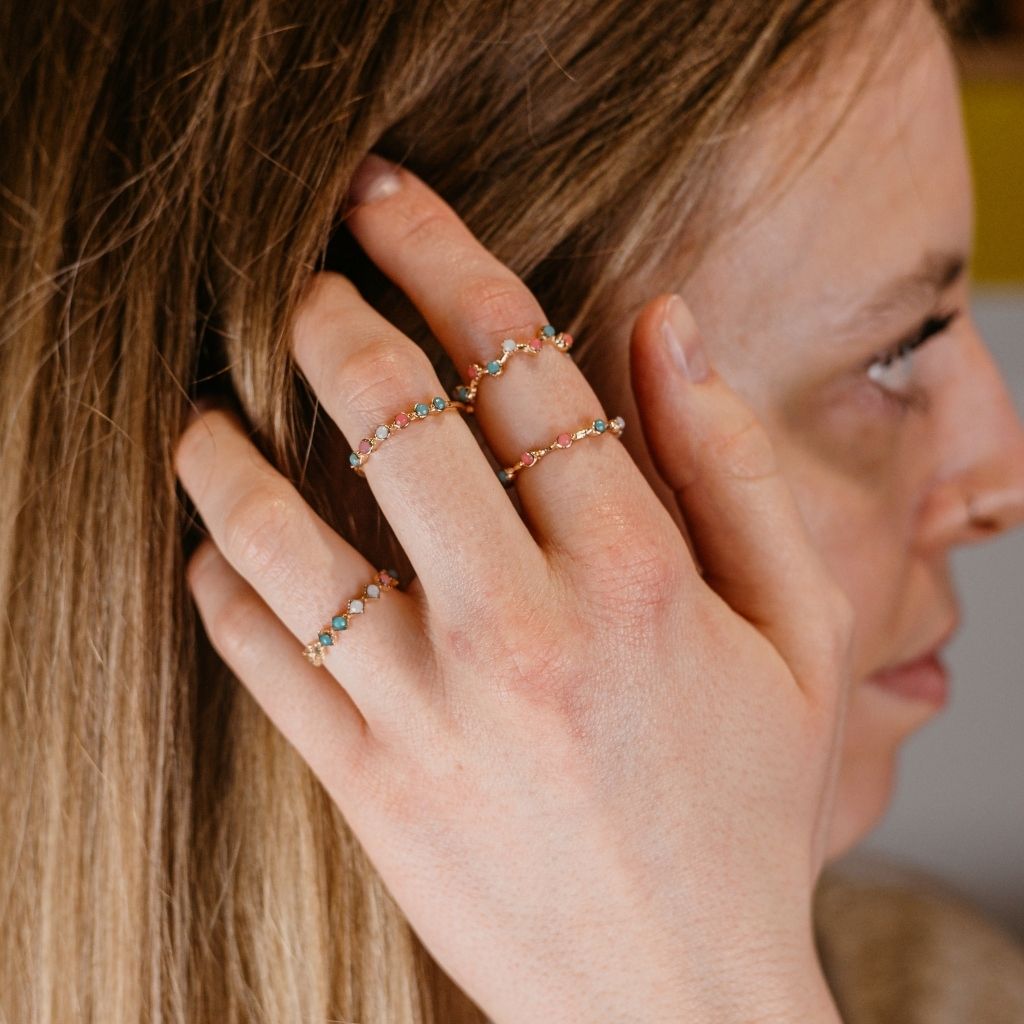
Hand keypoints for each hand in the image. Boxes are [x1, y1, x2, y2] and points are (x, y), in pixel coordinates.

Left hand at [173, 154, 850, 1023]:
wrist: (677, 993)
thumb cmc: (744, 803)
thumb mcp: (797, 633)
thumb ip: (733, 465)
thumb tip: (666, 322)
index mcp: (639, 572)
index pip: (523, 363)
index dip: (445, 255)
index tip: (387, 200)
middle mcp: (526, 628)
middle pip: (393, 416)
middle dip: (326, 317)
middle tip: (295, 281)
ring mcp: (432, 712)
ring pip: (283, 535)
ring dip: (225, 449)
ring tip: (201, 409)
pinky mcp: (368, 787)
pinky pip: (257, 656)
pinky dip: (217, 581)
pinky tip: (214, 546)